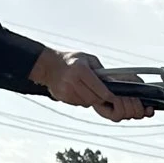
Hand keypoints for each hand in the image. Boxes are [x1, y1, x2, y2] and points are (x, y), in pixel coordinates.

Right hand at [32, 48, 153, 120]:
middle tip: (103, 94)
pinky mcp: (62, 97)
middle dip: (101, 98)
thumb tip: (114, 83)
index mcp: (81, 70)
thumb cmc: (72, 60)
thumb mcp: (88, 59)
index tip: (114, 96)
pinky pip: (79, 104)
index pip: (100, 89)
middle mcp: (72, 81)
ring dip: (92, 99)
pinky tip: (79, 91)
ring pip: (87, 103)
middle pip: (94, 99)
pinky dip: (83, 100)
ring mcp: (66, 90)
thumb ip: (101, 71)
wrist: (49, 65)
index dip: (109, 96)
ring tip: (88, 89)